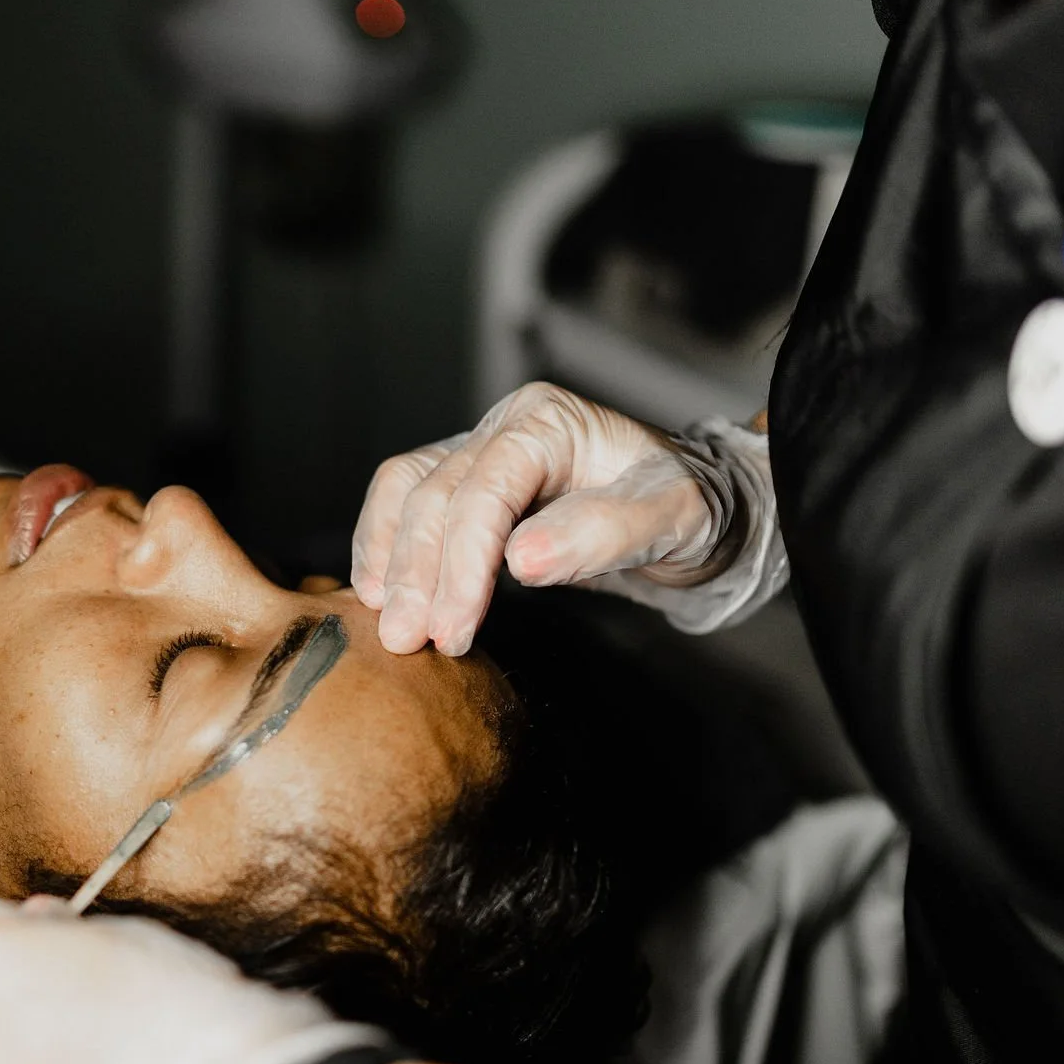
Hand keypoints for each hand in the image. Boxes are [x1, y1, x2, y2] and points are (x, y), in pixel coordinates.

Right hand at [350, 382, 726, 655]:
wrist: (684, 509)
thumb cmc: (683, 508)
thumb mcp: (671, 520)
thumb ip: (603, 534)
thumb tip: (522, 560)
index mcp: (549, 421)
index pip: (484, 490)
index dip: (461, 563)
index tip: (452, 629)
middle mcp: (503, 426)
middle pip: (433, 494)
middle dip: (416, 573)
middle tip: (407, 641)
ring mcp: (475, 449)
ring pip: (404, 492)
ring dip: (389, 561)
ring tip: (389, 625)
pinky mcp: (460, 482)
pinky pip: (402, 504)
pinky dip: (384, 549)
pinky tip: (379, 597)